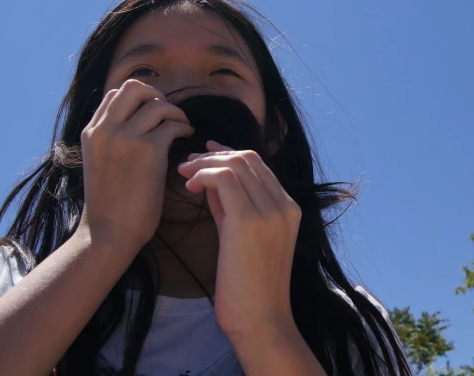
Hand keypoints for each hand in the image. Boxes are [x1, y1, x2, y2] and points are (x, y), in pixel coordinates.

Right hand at [78, 79, 194, 250]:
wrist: (110, 232)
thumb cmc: (111, 203)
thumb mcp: (100, 162)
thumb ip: (111, 138)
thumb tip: (136, 119)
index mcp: (91, 131)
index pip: (116, 93)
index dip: (140, 98)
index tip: (153, 113)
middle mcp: (105, 129)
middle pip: (135, 87)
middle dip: (157, 96)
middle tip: (169, 115)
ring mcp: (125, 137)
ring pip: (158, 104)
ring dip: (176, 113)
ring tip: (182, 126)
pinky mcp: (148, 150)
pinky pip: (173, 125)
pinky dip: (185, 127)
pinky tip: (188, 136)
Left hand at [176, 141, 301, 342]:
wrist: (261, 321)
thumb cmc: (250, 288)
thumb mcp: (242, 238)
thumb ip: (231, 208)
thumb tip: (209, 181)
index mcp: (289, 209)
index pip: (258, 164)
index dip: (227, 153)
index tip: (203, 155)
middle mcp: (284, 205)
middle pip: (248, 157)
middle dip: (212, 155)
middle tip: (186, 165)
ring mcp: (270, 211)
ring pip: (235, 163)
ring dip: (204, 163)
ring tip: (184, 175)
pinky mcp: (249, 221)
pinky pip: (223, 179)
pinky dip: (203, 175)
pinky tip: (190, 188)